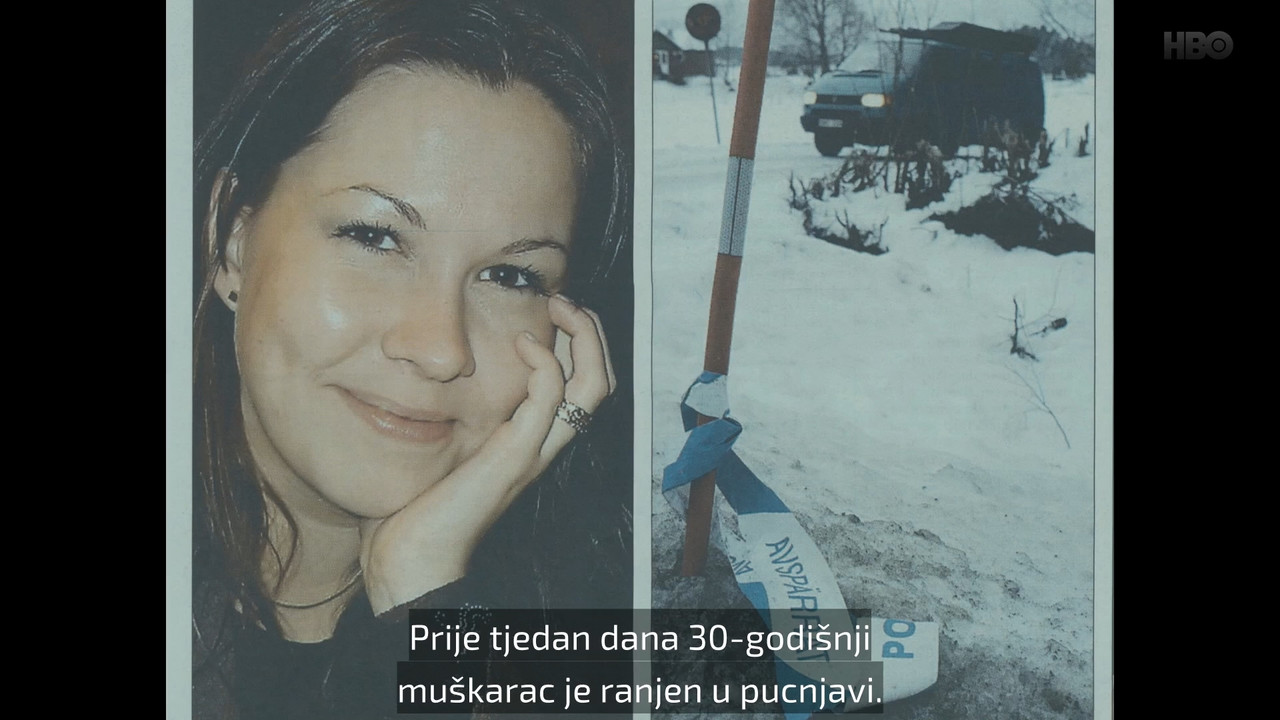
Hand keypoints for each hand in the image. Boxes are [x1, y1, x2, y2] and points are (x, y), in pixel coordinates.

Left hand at [358, 295, 615, 613]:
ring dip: (583, 337)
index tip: (554, 310)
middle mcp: (546, 445)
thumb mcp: (446, 445)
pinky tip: (523, 343)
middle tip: (565, 300)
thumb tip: (431, 375)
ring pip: (592, 387)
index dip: (582, 342)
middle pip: (601, 381)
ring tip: (558, 308)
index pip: (585, 384)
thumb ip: (456, 412)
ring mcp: (535, 451)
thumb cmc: (418, 506)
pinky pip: (550, 399)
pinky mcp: (515, 455)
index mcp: (534, 441)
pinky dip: (545, 362)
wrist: (412, 557)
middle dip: (592, 331)